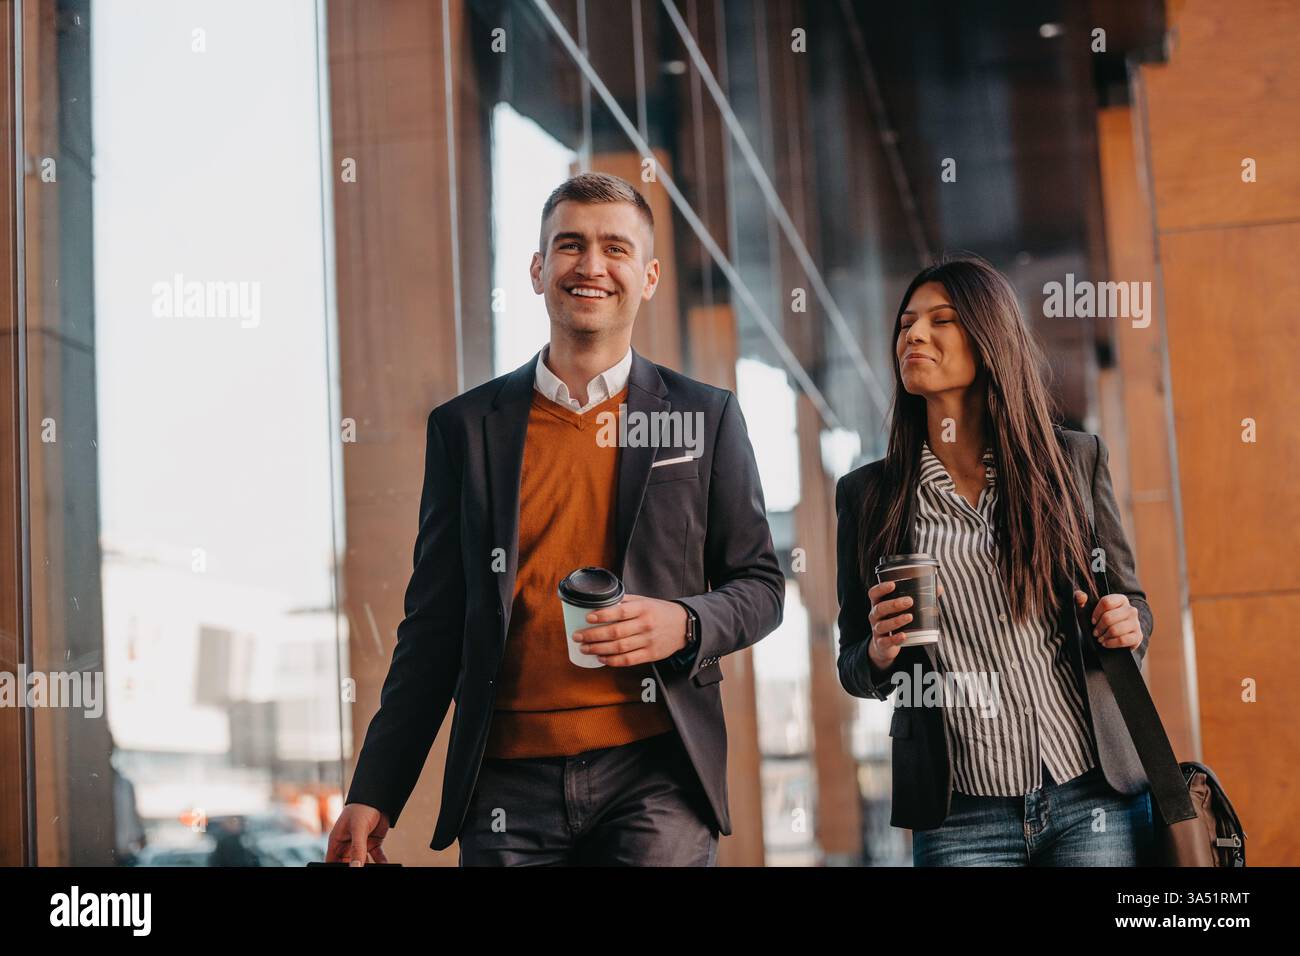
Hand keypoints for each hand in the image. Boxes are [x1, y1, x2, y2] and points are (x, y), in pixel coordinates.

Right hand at [326, 803, 389, 865]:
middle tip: (362, 871)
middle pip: (348, 864)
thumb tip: (355, 867)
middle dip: (354, 868)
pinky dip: (380, 862)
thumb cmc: (362, 807)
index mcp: (337, 840)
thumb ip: (357, 849)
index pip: (332, 861)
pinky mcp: (373, 842)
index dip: (335, 869)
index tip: (343, 873)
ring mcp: (361, 844)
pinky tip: (384, 865)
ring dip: (368, 867)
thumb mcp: (358, 829)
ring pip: (363, 862)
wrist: (380, 797)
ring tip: (374, 871)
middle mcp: (348, 844)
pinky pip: (376, 857)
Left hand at [573, 594, 688, 665]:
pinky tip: (601, 658)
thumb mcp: (645, 601)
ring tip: (585, 648)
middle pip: (615, 633)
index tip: (587, 618)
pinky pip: (628, 660)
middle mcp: (645, 625)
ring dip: (598, 649)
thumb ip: (625, 602)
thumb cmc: (660, 611)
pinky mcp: (650, 655)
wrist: (685, 626)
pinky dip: (612, 661)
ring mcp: (648, 641)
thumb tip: (601, 601)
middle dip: (593, 636)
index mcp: (643, 609)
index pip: (619, 612)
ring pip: (619, 648)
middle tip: (578, 637)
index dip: (602, 616)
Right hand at [866, 580, 943, 669]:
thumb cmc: (894, 620)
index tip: (893, 584)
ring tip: (910, 617)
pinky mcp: (881, 643)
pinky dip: (895, 638)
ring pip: (882, 625)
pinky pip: (886, 641)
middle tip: (909, 601)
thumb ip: (919, 598)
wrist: (884, 646)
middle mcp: (875, 616)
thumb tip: (938, 588)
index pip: (874, 593)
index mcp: (878, 604)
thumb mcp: (901, 609)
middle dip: (894, 604)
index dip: (881, 588)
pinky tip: (904, 636)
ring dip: (896, 620)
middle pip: (879, 608)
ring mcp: (877, 630)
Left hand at [1073, 590, 1141, 648]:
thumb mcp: (1090, 609)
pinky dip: (1111, 643)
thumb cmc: (1103, 620)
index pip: (1106, 602)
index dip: (1096, 613)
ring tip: (1100, 638)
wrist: (1118, 635)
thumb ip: (1081, 600)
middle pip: (1109, 617)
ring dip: (1104, 636)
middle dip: (1099, 627)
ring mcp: (1136, 623)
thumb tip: (1080, 596)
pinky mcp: (1138, 636)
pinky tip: (1106, 643)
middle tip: (1095, 633)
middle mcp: (1131, 609)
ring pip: (1115, 630)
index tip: (1093, 621)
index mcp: (1121, 599)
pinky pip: (1122, 640)